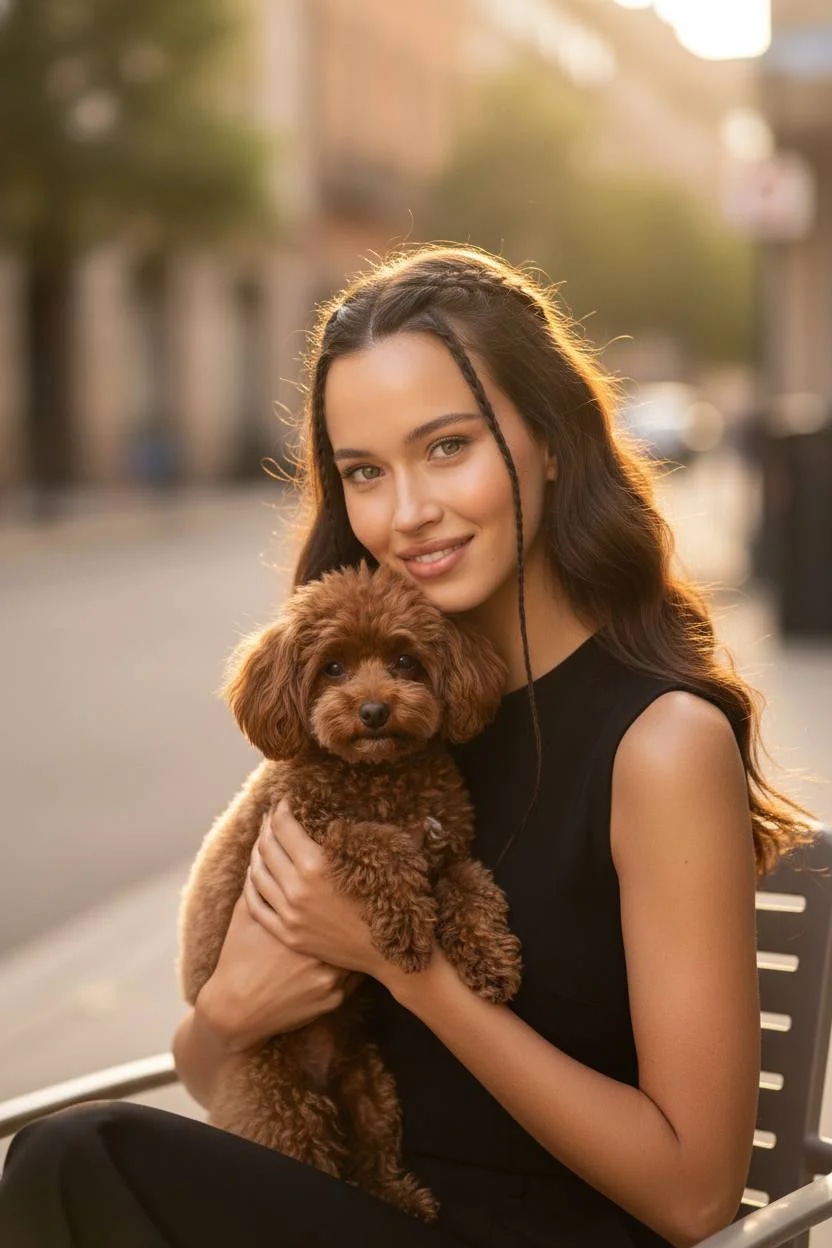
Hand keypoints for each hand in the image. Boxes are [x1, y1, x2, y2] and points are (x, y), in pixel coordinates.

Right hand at [198, 893, 361, 1051]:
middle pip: (349, 925)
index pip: (333, 899)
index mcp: (299, 925)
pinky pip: (355, 978)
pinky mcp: (333, 1000)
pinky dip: (352, 966)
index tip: (343, 883)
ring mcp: (329, 979)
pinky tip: (347, 956)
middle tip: (354, 906)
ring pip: (356, 952)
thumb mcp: (245, 915)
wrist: (234, 1010)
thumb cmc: (238, 957)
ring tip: (354, 930)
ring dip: (354, 942)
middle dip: (350, 916)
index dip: (340, 890)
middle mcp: (318, 952)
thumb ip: (261, 882)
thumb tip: (265, 847)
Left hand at [245, 798, 390, 980]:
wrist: (392, 955)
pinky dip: (251, 887)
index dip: (281, 808)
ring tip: (263, 843)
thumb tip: (416, 816)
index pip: (284, 826)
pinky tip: (255, 876)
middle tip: (271, 818)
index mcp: (318, 865)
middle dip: (267, 827)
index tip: (284, 801)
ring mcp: (289, 914)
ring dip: (257, 854)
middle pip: (266, 847)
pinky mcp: (287, 934)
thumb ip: (390, 834)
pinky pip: (256, 906)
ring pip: (257, 874)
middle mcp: (297, 888)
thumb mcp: (390, 864)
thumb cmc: (395, 904)